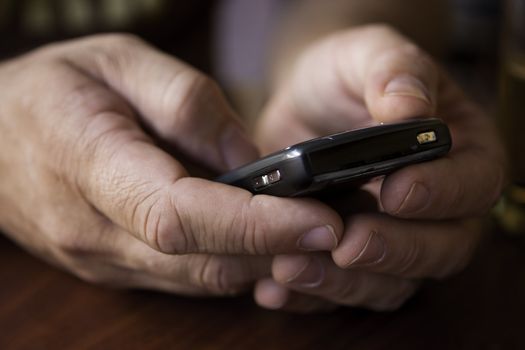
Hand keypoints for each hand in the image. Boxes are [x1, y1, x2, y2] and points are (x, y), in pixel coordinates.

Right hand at [0, 34, 343, 295]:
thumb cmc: (50, 90)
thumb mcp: (118, 62)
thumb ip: (186, 104)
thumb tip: (246, 155)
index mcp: (89, 167)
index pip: (181, 215)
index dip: (256, 224)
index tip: (320, 220)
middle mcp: (95, 231)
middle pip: (202, 259)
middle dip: (277, 249)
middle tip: (338, 224)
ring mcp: (103, 259)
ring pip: (201, 278)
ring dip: (262, 262)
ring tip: (312, 232)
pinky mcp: (115, 267)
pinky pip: (186, 278)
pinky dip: (233, 265)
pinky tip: (264, 244)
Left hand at [254, 25, 505, 311]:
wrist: (304, 106)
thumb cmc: (344, 76)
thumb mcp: (366, 56)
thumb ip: (393, 73)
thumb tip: (410, 109)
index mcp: (460, 154)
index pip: (472, 185)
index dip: (439, 194)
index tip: (394, 190)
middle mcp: (438, 208)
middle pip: (439, 250)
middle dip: (392, 252)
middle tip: (344, 244)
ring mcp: (396, 240)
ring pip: (389, 283)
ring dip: (343, 283)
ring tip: (291, 267)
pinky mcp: (353, 260)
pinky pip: (342, 291)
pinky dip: (309, 296)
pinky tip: (273, 287)